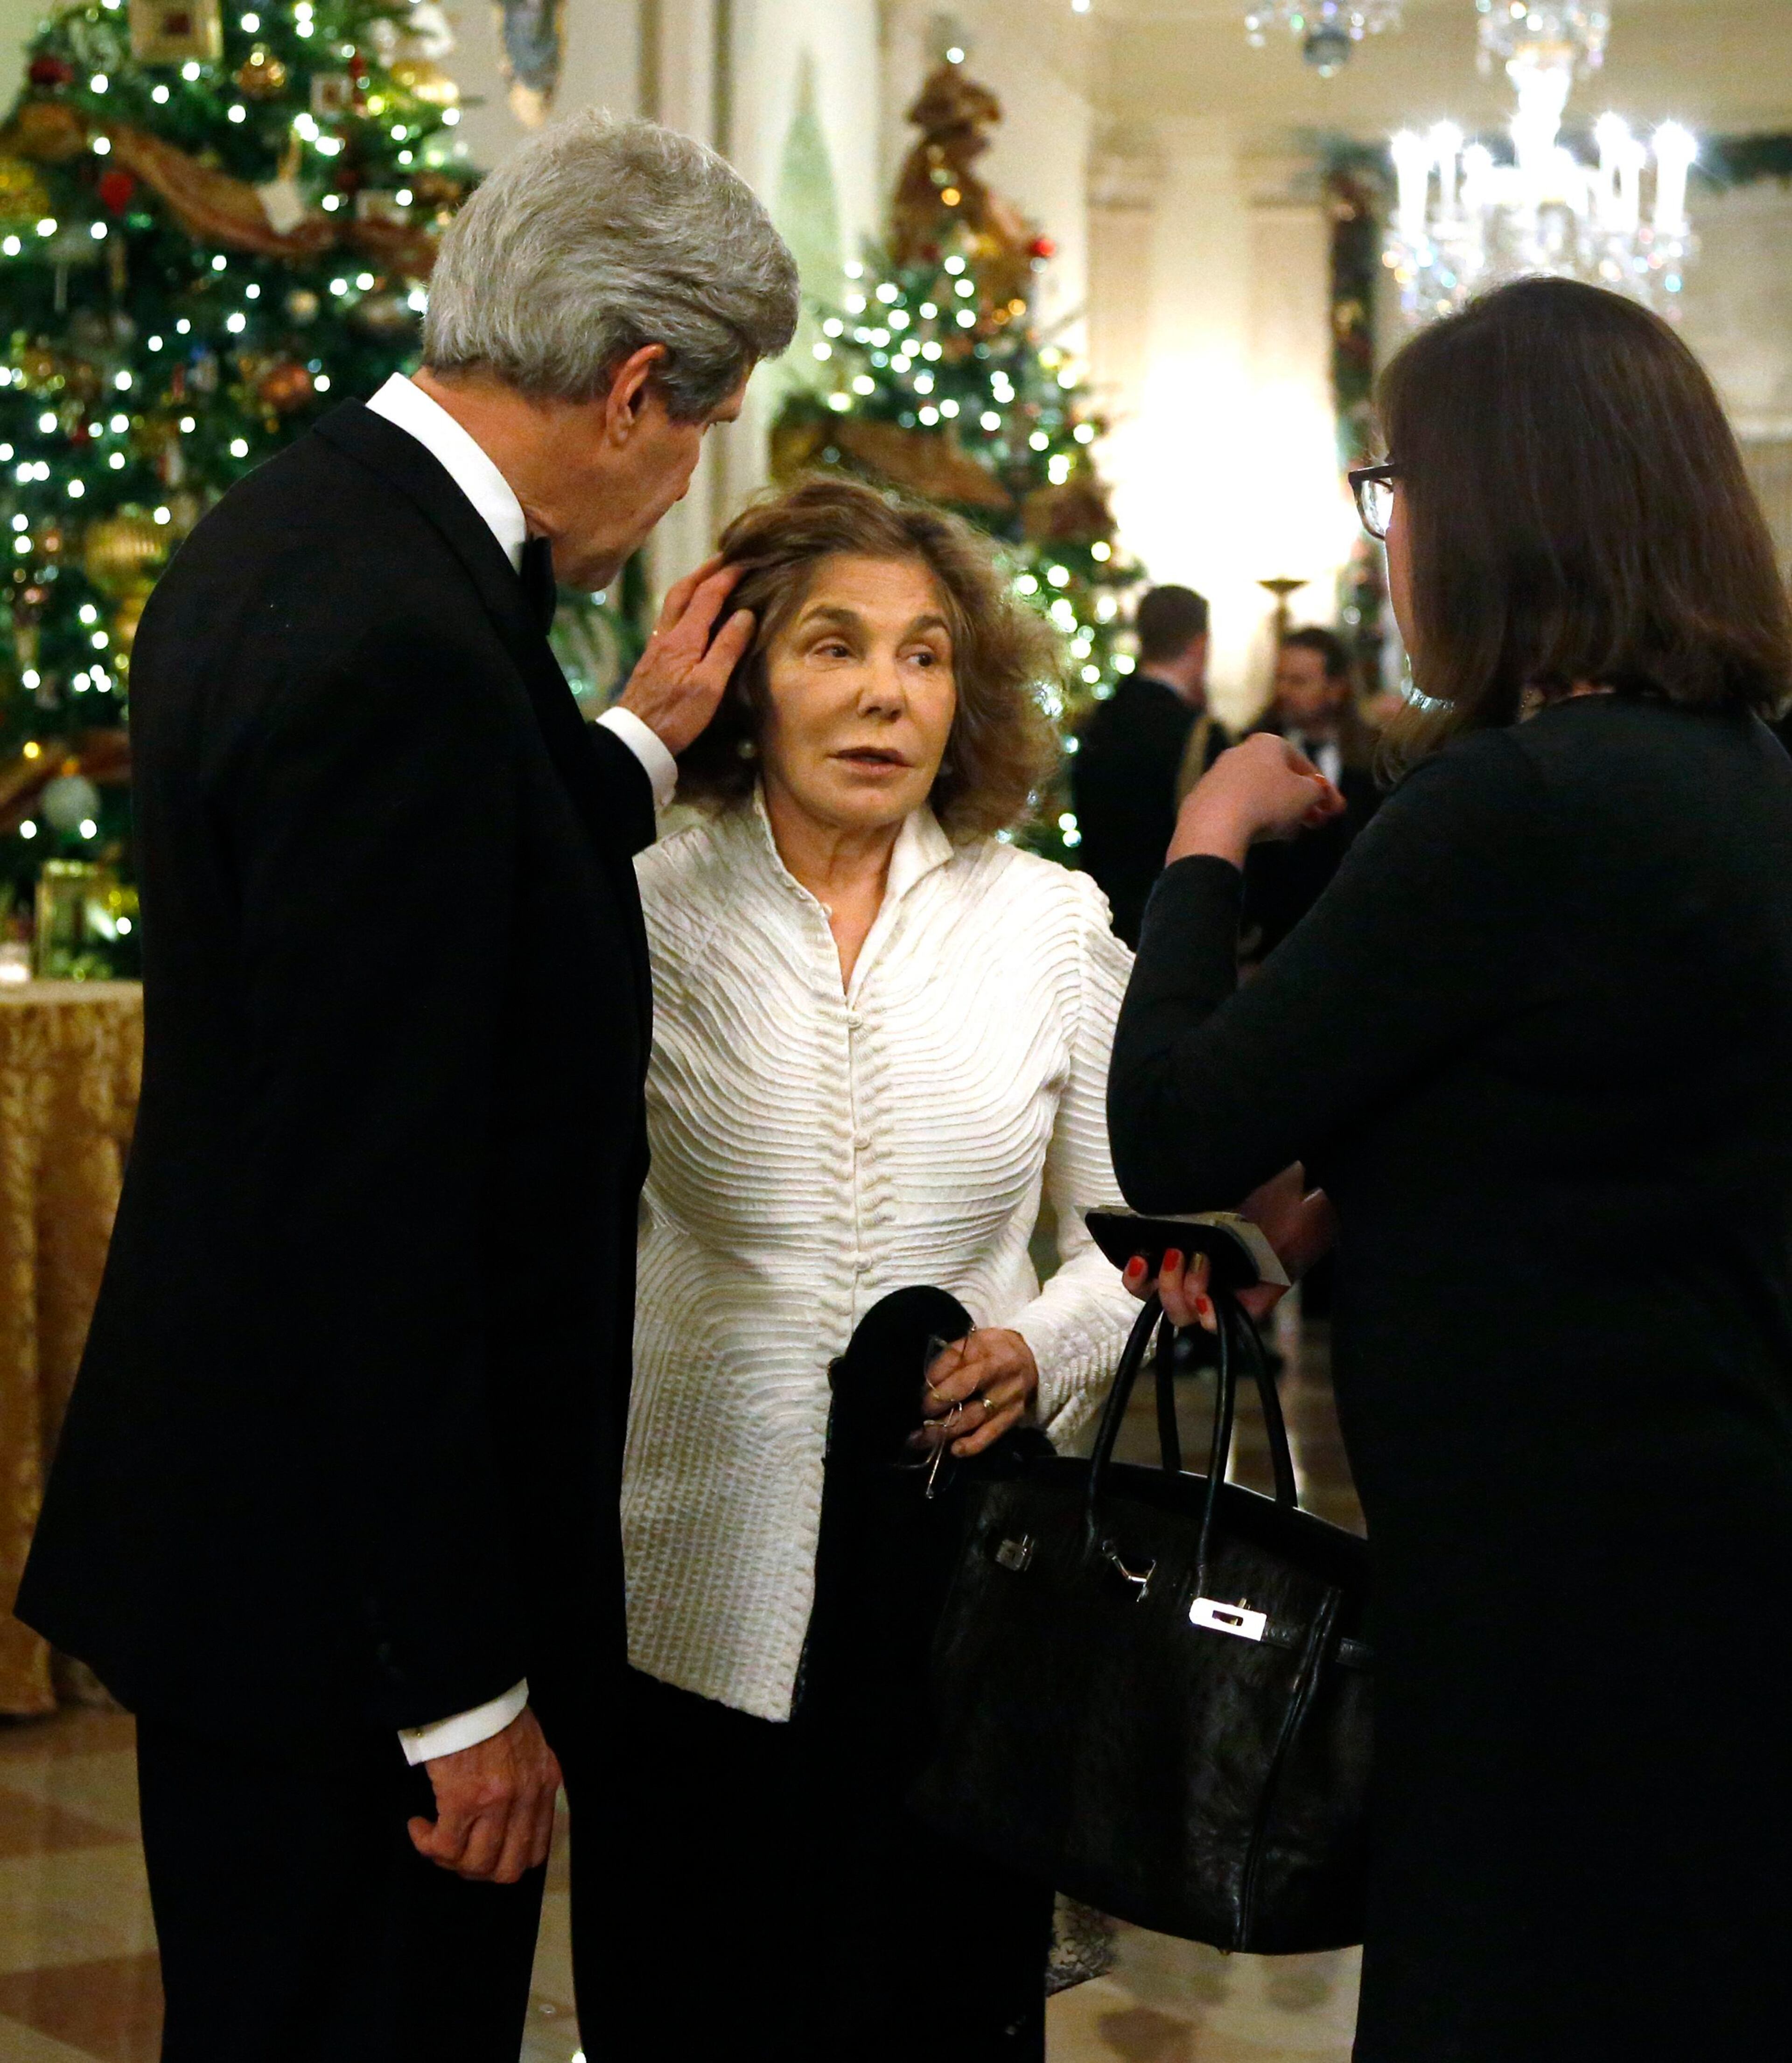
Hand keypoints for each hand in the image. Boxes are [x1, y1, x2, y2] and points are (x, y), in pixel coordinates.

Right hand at [407, 1705, 560, 1884]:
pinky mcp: (462, 1800)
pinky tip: (418, 1825)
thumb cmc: (493, 1709)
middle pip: (506, 1868)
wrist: (470, 1686)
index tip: (484, 1852)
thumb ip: (527, 1780)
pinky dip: (427, 1844)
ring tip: (434, 1837)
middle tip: (457, 1854)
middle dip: (478, 1870)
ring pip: (474, 1864)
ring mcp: (496, 1803)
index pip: (536, 1849)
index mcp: (545, 1783)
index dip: (506, 1861)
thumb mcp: (529, 1745)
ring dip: (448, 1859)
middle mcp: (526, 1798)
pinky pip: (444, 1846)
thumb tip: (509, 1816)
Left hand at [615, 555, 755, 754]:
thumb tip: (745, 614)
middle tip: (725, 558)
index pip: (709, 595)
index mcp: (685, 637)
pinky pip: (669, 618)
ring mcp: (657, 644)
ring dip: (692, 584)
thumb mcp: (710, 685)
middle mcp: (667, 633)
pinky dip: (684, 604)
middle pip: (684, 590)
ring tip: (709, 578)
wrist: (637, 737)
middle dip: (706, 570)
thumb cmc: (677, 716)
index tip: (748, 560)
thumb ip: (727, 647)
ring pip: (673, 602)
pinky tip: (691, 614)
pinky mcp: (653, 657)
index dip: (728, 575)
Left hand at [913, 1328, 1039, 1458]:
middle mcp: (1001, 1377)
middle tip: (918, 1417)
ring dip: (946, 1431)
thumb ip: (950, 1359)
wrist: (1030, 1360)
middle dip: (938, 1407)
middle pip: (966, 1393)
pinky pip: (992, 1434)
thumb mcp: (973, 1342)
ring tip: (921, 1439)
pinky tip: (955, 1449)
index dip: (939, 1385)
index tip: (919, 1395)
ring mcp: (1008, 1400)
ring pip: (975, 1418)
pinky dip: (973, 1444)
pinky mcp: (1013, 1418)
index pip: (961, 1370)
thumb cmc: (992, 1350)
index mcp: (989, 1354)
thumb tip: (927, 1383)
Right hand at [1120, 1167, 1336, 1332]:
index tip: (1136, 1259)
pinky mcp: (1252, 1304)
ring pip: (1182, 1315)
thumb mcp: (1208, 1188)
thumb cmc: (1258, 1184)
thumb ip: (1174, 1201)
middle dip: (1155, 1284)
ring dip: (1179, 1294)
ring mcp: (1224, 1290)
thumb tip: (1144, 1206)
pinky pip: (1219, 1324)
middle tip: (1173, 1256)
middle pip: (1157, 1298)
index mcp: (1182, 1248)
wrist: (1306, 1191)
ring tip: (1200, 1263)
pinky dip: (1207, 1316)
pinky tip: (1207, 1301)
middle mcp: (1198, 1272)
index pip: (1143, 1274)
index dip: (1133, 1274)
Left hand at [1167, 733, 1345, 869]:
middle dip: (1302, 802)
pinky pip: (1237, 808)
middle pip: (1279, 779)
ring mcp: (1217, 775)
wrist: (1214, 824)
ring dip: (1279, 812)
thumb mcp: (1307, 795)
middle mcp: (1240, 752)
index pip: (1304, 765)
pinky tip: (1264, 836)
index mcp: (1268, 743)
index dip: (1324, 790)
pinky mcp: (1201, 799)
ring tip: (1292, 832)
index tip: (1335, 809)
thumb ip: (1319, 791)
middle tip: (1318, 823)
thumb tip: (1319, 792)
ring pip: (1259, 794)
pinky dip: (1253, 819)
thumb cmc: (1268, 802)